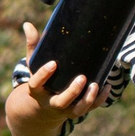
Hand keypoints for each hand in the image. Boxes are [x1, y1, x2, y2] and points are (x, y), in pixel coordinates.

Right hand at [4, 21, 107, 135]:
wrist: (43, 107)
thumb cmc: (41, 80)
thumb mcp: (34, 65)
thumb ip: (33, 46)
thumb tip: (27, 24)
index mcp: (37, 91)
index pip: (37, 83)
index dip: (44, 74)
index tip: (54, 63)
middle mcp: (51, 103)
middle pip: (61, 102)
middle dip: (72, 91)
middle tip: (82, 77)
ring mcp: (65, 110)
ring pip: (77, 110)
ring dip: (88, 100)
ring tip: (96, 84)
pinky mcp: (77, 111)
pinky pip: (90, 108)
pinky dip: (99, 99)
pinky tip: (106, 87)